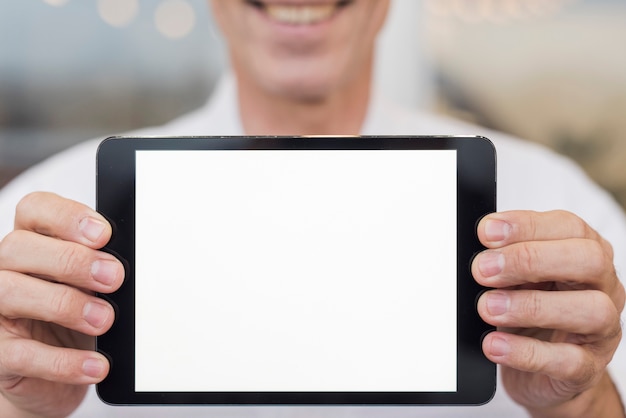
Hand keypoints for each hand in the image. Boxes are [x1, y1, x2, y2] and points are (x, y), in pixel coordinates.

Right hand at [0, 192, 123, 416]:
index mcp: (33, 243)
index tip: (103, 234)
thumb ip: (102, 268)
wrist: (58, 379)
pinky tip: (95, 364)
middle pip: (19, 247)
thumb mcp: (94, 288)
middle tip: (113, 279)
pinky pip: (20, 354)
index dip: (66, 216)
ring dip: (65, 304)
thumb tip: (126, 267)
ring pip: (11, 292)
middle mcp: (6, 271)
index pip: (34, 210)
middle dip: (71, 260)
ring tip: (104, 320)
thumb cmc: (77, 320)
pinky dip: (63, 361)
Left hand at [473, 210, 624, 416]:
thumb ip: (504, 260)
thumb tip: (479, 254)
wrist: (538, 371)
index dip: (526, 226)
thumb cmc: (527, 313)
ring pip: (591, 310)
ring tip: (487, 308)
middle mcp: (602, 287)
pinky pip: (570, 361)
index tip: (486, 232)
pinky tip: (495, 345)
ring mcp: (602, 329)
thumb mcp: (515, 278)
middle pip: (589, 260)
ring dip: (531, 306)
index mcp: (585, 253)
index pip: (569, 227)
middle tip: (483, 270)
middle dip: (529, 259)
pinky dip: (527, 353)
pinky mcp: (589, 368)